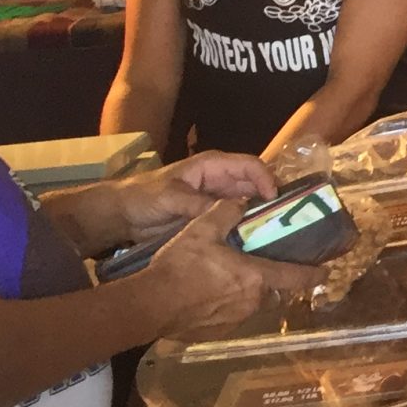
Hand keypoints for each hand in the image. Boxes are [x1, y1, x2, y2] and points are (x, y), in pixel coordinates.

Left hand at [110, 152, 277, 236]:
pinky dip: (246, 228)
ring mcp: (217, 199)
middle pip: (255, 185)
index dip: (266, 179)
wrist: (121, 215)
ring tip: (275, 233)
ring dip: (260, 216)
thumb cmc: (144, 196)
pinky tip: (255, 241)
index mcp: (213, 166)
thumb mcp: (171, 198)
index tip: (274, 201)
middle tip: (285, 220)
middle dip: (270, 200)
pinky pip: (236, 220)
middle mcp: (221, 180)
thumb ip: (199, 204)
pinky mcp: (212, 217)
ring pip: (249, 204)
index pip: (251, 166)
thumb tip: (229, 215)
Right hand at [136, 199, 319, 336]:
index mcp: (256, 277)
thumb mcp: (202, 230)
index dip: (314, 274)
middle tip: (263, 268)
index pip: (296, 277)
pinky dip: (228, 306)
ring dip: (249, 293)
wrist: (150, 305)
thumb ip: (226, 213)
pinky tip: (211, 297)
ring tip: (233, 280)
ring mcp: (235, 320)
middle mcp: (252, 302)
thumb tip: (242, 201)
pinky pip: (232, 317)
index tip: (326, 271)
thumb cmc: (181, 266)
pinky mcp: (217, 333)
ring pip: (253, 304)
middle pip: (273, 291)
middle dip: (273, 280)